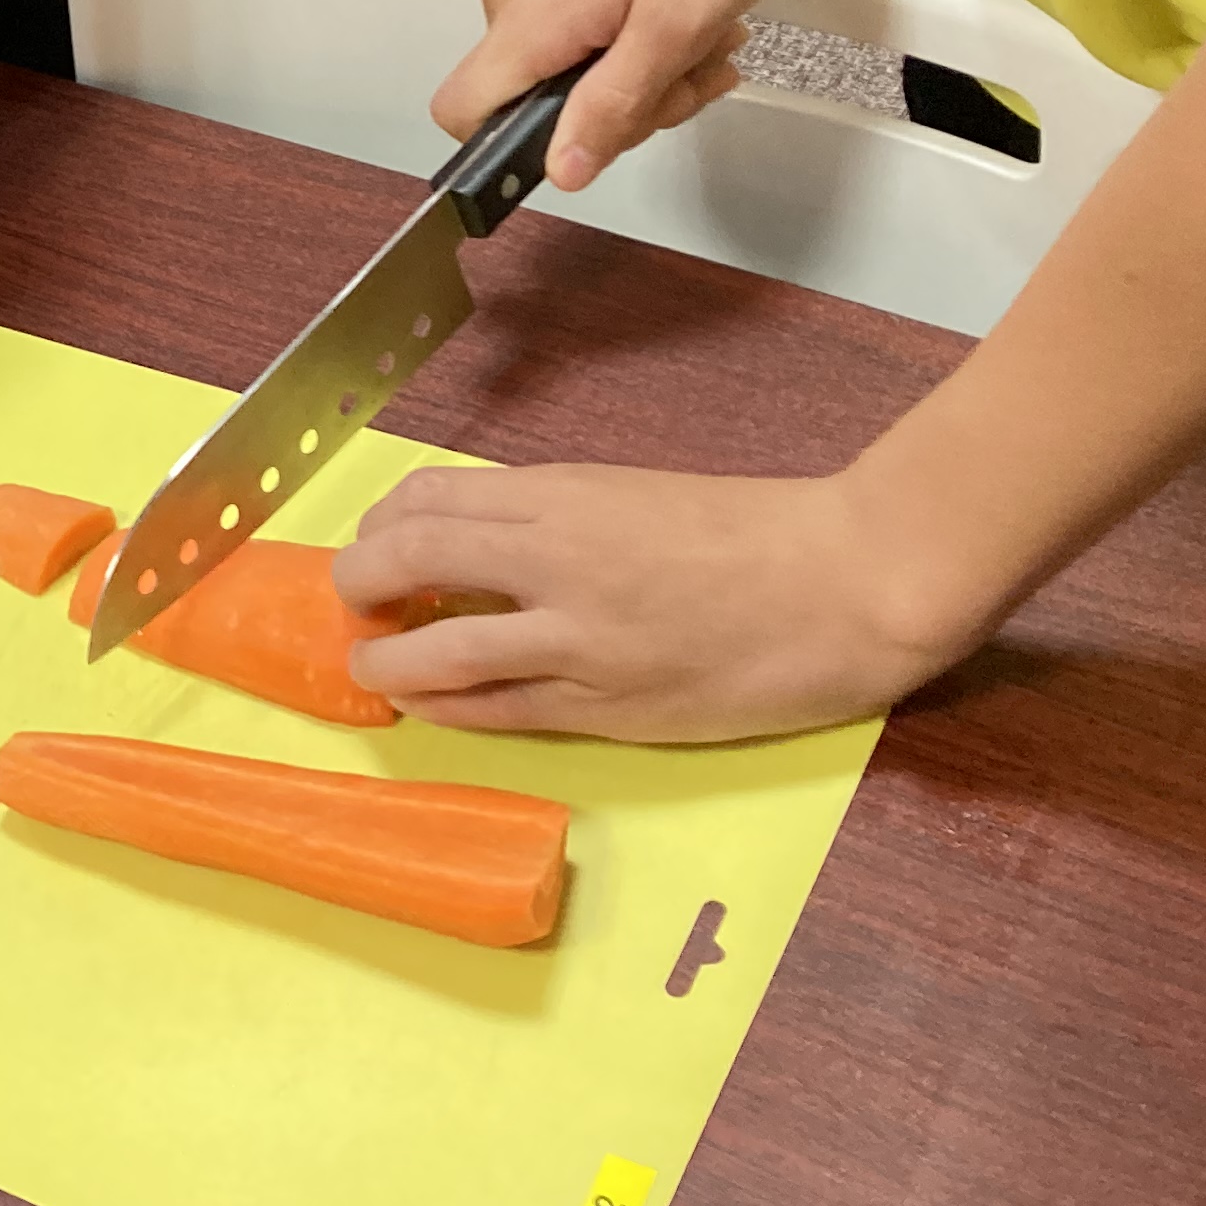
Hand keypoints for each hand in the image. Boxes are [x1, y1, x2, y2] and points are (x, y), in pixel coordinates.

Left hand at [328, 461, 990, 742]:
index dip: (382, 527)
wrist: (847, 582)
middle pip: (407, 561)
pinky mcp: (606, 706)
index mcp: (562, 496)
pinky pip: (498, 711)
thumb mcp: (634, 495)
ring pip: (436, 652)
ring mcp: (576, 639)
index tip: (379, 547)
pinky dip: (448, 708)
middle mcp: (554, 560)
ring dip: (386, 663)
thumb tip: (477, 541)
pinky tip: (431, 705)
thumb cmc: (754, 532)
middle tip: (358, 605)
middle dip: (360, 586)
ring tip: (374, 668)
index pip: (427, 501)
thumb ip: (553, 517)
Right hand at [431, 0, 799, 190]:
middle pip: (532, 97)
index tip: (587, 144)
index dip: (511, 150)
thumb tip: (561, 169)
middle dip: (620, 106)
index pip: (462, 112)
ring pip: (566, 62)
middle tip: (692, 74)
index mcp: (528, 17)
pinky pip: (580, 22)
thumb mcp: (674, 29)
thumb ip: (612, 106)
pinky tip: (688, 12)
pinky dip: (636, 32)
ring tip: (706, 36)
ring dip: (639, 68)